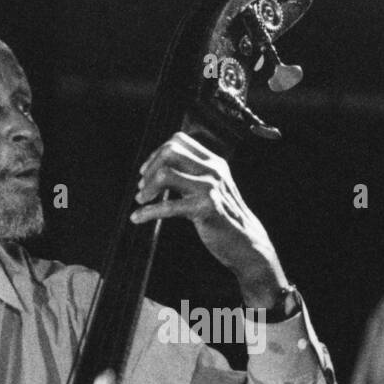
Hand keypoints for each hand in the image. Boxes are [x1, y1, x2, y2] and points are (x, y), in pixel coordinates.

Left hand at [132, 131, 288, 307]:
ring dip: (147, 188)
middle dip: (149, 168)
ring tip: (141, 200)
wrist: (246, 243)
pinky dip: (147, 212)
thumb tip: (158, 170)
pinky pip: (168, 206)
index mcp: (214, 162)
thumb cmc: (224, 218)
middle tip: (141, 187)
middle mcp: (213, 170)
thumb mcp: (211, 189)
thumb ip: (191, 176)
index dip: (156, 153)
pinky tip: (137, 218)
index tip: (146, 172)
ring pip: (165, 174)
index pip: (179, 140)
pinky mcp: (205, 208)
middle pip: (170, 151)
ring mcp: (210, 187)